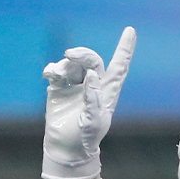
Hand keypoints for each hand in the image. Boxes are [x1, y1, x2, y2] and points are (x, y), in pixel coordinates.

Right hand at [43, 27, 135, 178]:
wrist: (66, 148)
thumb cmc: (85, 138)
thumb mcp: (92, 121)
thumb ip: (92, 98)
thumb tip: (92, 75)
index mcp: (107, 91)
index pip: (119, 66)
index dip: (125, 48)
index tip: (130, 30)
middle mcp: (93, 85)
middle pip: (91, 60)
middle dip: (82, 54)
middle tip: (69, 54)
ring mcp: (76, 86)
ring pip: (72, 64)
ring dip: (64, 65)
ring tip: (56, 75)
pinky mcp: (59, 89)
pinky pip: (56, 71)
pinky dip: (52, 69)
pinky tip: (48, 75)